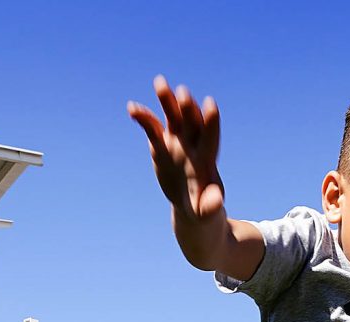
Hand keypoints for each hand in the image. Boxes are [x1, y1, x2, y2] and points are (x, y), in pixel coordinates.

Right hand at [127, 76, 227, 224]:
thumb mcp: (206, 210)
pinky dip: (143, 117)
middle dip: (187, 107)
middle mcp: (193, 144)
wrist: (190, 206)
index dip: (211, 121)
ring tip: (160, 82)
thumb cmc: (203, 209)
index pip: (210, 136)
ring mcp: (176, 141)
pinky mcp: (161, 144)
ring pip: (173, 116)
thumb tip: (217, 201)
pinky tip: (132, 107)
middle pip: (191, 121)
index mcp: (206, 158)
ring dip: (167, 100)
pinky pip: (152, 127)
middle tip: (182, 92)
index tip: (210, 104)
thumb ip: (211, 205)